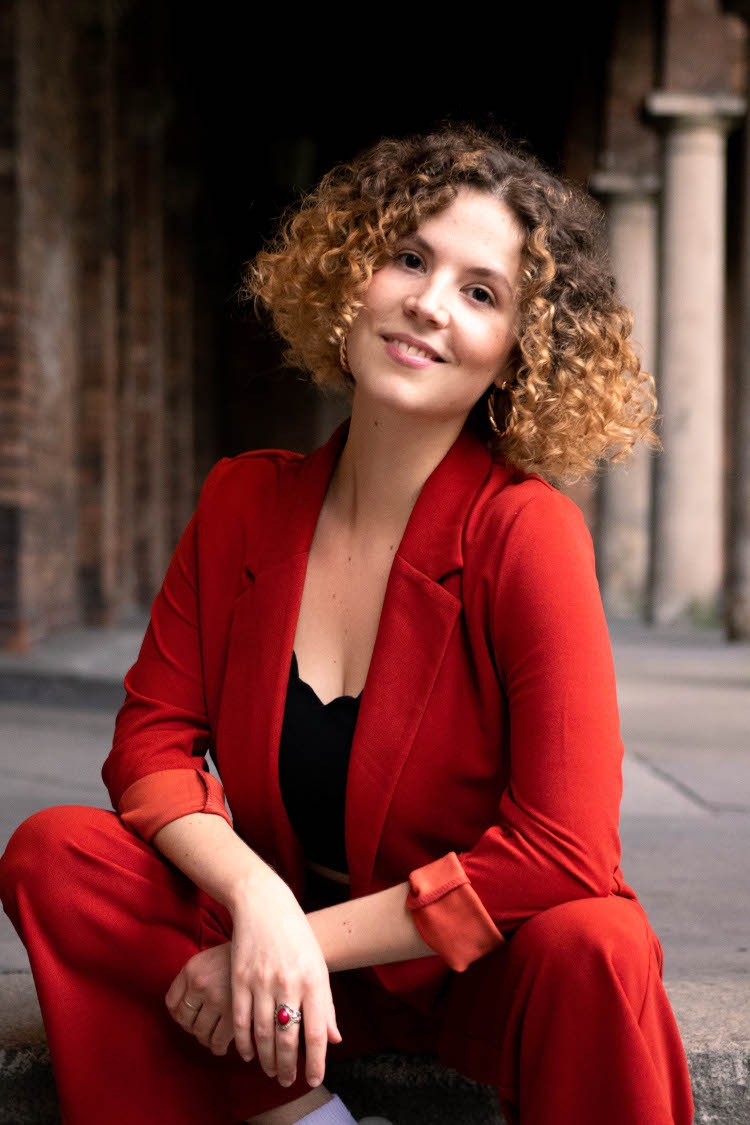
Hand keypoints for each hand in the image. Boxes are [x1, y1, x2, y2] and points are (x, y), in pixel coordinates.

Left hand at [165, 942, 234, 1055]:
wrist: (266, 951)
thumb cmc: (238, 958)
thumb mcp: (209, 959)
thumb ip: (193, 979)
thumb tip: (179, 1013)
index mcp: (191, 969)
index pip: (172, 1003)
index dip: (179, 1013)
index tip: (189, 1017)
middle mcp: (200, 983)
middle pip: (185, 1020)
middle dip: (193, 1027)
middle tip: (203, 1028)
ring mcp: (217, 1000)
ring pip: (200, 1032)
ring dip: (205, 1038)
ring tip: (213, 1037)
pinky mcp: (234, 1014)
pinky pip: (217, 1041)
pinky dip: (218, 1047)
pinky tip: (223, 1045)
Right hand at [228, 870, 341, 1087]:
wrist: (264, 904)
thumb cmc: (296, 936)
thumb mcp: (318, 965)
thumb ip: (326, 1004)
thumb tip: (334, 1040)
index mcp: (313, 979)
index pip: (315, 1032)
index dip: (315, 1061)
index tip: (312, 1079)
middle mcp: (288, 982)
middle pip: (287, 1038)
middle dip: (287, 1066)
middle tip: (287, 1081)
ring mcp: (262, 980)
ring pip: (263, 1033)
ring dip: (266, 1059)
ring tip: (270, 1071)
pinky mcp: (239, 978)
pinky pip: (240, 1020)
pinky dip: (243, 1042)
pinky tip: (247, 1053)